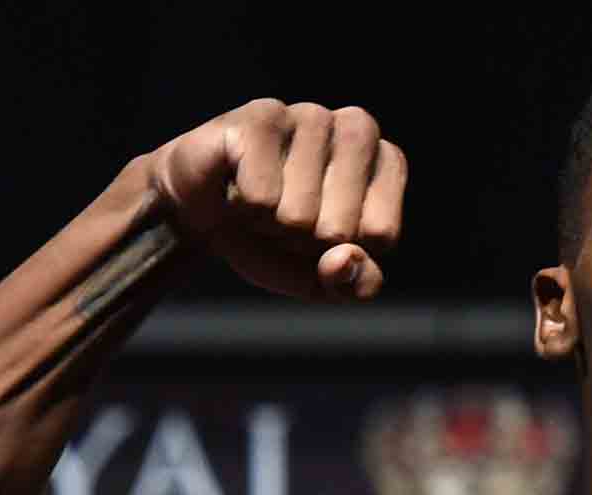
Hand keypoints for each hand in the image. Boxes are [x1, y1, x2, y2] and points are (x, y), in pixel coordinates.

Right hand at [146, 99, 404, 301]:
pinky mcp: (263, 115)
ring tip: (261, 202)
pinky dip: (245, 209)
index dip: (340, 252)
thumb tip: (345, 260)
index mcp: (386, 163)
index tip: (320, 235)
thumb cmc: (275, 240)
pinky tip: (236, 186)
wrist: (205, 216)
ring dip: (271, 225)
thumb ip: (355, 284)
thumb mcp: (323, 279)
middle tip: (284, 220)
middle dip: (304, 243)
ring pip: (299, 214)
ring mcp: (311, 115)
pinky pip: (261, 197)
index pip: (380, 236)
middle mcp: (358, 129)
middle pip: (341, 228)